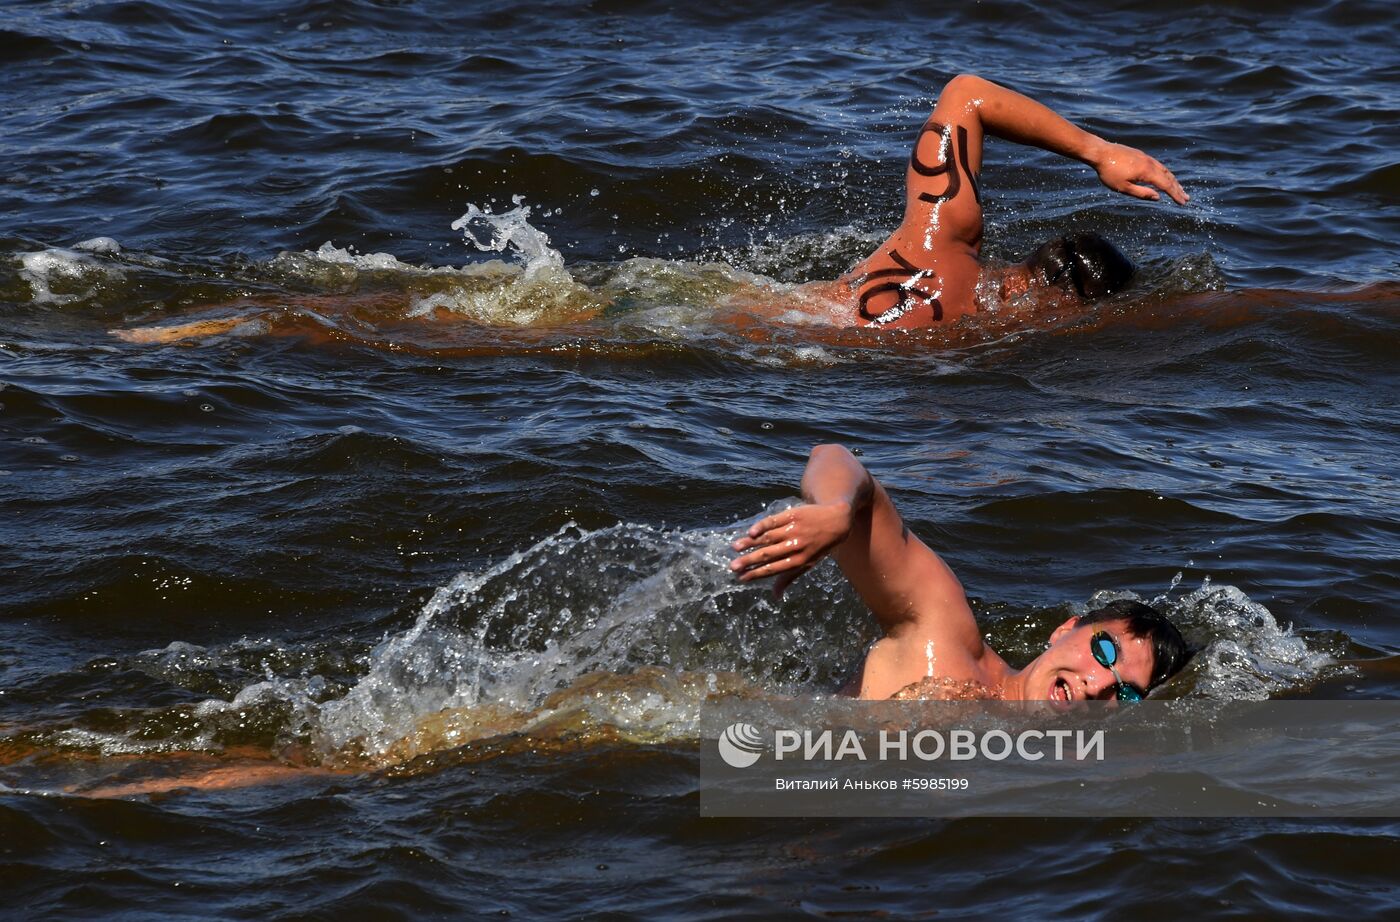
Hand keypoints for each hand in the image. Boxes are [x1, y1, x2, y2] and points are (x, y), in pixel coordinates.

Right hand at [729, 502, 852, 597]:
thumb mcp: (808, 564)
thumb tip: (776, 596)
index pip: (773, 569)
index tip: (741, 578)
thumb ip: (789, 577)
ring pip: (768, 537)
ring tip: (735, 547)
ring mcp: (793, 529)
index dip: (756, 574)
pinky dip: (762, 526)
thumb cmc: (819, 546)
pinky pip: (774, 521)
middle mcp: (796, 546)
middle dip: (749, 561)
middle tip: (733, 566)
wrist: (836, 521)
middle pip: (768, 554)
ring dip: (751, 543)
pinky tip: (751, 532)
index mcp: (799, 560)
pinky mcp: (792, 515)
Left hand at [1093, 142, 1187, 203]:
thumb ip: (1142, 193)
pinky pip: (1158, 165)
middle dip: (1178, 188)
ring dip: (1173, 180)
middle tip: (1186, 198)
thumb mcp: (1123, 188)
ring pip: (1164, 170)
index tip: (1183, 202)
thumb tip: (1158, 197)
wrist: (1101, 152)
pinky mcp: (1141, 155)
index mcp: (1147, 172)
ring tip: (1178, 188)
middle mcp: (1150, 163)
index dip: (1175, 195)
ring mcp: (1146, 158)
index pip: (1166, 185)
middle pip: (1169, 177)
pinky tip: (1163, 177)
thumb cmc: (1109, 172)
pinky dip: (1164, 173)